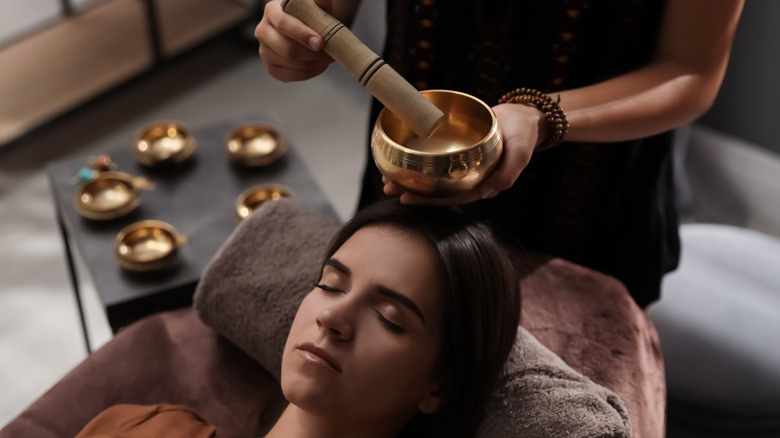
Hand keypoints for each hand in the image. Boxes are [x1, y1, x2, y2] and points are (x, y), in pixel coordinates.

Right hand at [254, 0, 334, 81]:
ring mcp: (265, 52)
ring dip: (316, 63)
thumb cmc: (310, 16)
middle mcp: (263, 31)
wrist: (307, 29)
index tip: (320, 42)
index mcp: (271, 11)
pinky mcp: (272, 68)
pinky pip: (294, 75)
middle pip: (288, 49)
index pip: (283, 24)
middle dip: (313, 54)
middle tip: (330, 51)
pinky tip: (320, 63)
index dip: (302, 35)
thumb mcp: (315, 6)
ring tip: (328, 56)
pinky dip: (312, 71)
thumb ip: (320, 2)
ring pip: (293, 64)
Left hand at [383, 103, 547, 205]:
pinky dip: (418, 158)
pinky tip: (401, 156)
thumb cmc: (523, 135)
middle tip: (387, 188)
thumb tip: (490, 192)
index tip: (406, 198)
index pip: (451, 197)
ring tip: (386, 176)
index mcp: (482, 184)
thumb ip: (508, 172)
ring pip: (432, 175)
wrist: (524, 115)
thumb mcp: (520, 152)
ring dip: (410, 176)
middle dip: (412, 190)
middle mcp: (469, 178)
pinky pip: (435, 157)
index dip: (428, 200)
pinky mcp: (457, 151)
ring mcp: (461, 165)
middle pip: (437, 189)